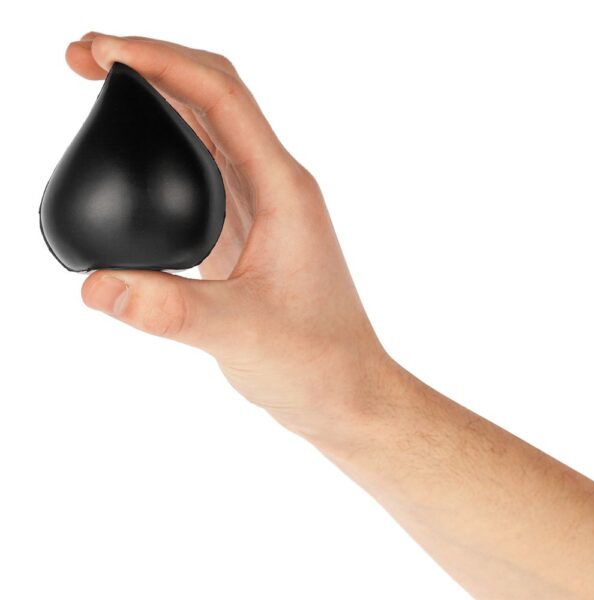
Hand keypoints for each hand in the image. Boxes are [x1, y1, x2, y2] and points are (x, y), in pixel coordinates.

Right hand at [68, 32, 391, 440]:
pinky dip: (164, 148)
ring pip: (207, 130)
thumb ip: (170, 311)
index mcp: (284, 191)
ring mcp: (259, 209)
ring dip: (156, 99)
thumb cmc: (317, 360)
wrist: (344, 389)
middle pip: (213, 97)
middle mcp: (274, 188)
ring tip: (99, 86)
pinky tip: (135, 154)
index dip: (161, 61)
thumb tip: (96, 286)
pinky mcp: (243, 235)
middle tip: (84, 58)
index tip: (101, 52)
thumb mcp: (242, 334)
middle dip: (152, 64)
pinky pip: (201, 172)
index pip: (222, 99)